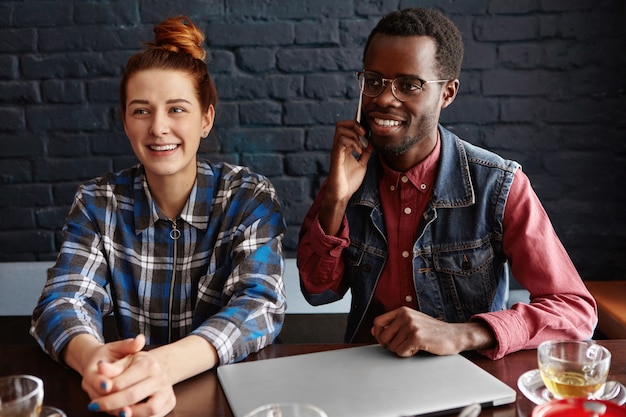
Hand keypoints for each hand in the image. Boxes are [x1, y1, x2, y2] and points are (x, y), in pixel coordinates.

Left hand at [84, 335, 175, 416]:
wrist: (159, 368)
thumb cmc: (137, 364)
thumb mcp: (125, 360)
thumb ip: (112, 366)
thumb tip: (100, 367)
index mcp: (148, 364)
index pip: (122, 382)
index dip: (105, 392)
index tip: (93, 400)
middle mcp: (160, 377)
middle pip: (132, 396)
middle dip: (111, 404)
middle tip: (95, 407)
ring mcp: (166, 391)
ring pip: (148, 409)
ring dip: (128, 414)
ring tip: (115, 411)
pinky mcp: (170, 402)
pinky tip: (129, 413)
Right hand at [319, 120, 371, 235]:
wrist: (343, 194)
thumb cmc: (349, 181)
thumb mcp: (362, 164)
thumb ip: (366, 153)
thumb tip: (372, 142)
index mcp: (345, 147)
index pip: (347, 128)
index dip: (356, 123)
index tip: (368, 128)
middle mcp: (339, 147)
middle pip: (341, 124)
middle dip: (354, 124)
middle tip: (364, 133)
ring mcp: (337, 150)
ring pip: (340, 129)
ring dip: (354, 133)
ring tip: (362, 144)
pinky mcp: (336, 156)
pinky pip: (342, 141)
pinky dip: (352, 143)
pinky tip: (359, 151)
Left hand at [371, 307, 494, 356]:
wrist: (453, 335)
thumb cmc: (431, 331)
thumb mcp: (411, 322)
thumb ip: (394, 325)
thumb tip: (374, 330)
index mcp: (402, 310)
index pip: (377, 322)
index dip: (379, 335)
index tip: (385, 341)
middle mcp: (405, 316)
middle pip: (383, 337)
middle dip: (391, 345)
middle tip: (403, 345)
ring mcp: (411, 326)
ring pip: (392, 346)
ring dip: (402, 350)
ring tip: (414, 345)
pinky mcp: (416, 337)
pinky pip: (401, 352)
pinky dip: (408, 354)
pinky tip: (418, 348)